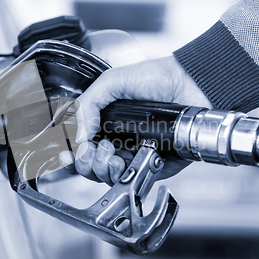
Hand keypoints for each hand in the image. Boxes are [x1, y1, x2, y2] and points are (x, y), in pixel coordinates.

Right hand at [60, 55, 212, 183]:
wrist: (190, 84)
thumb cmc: (157, 78)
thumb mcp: (113, 82)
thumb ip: (88, 103)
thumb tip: (77, 134)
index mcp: (105, 123)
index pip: (81, 146)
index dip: (71, 154)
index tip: (68, 153)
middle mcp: (118, 141)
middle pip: (90, 167)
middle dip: (86, 163)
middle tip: (94, 149)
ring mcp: (135, 155)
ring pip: (108, 177)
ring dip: (102, 169)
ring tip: (111, 154)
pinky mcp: (154, 166)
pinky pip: (133, 179)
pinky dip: (124, 175)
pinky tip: (124, 161)